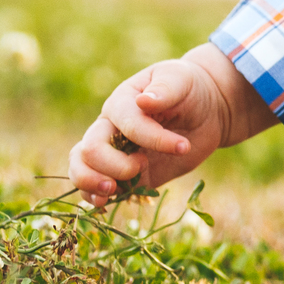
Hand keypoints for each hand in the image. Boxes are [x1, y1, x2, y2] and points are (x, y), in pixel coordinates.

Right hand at [66, 47, 274, 206]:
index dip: (152, 138)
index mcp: (122, 102)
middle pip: (89, 149)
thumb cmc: (189, 88)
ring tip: (113, 190)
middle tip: (141, 167)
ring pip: (81, 167)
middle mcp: (110, 127)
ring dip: (92, 183)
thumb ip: (165, 88)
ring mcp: (113, 152)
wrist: (203, 110)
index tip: (183, 146)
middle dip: (112, 165)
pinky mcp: (123, 174)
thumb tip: (144, 101)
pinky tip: (104, 203)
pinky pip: (94, 187)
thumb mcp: (181, 80)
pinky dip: (94, 197)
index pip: (125, 124)